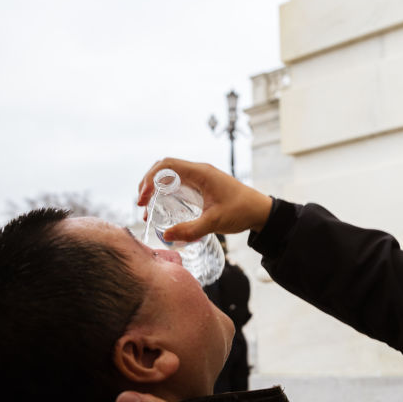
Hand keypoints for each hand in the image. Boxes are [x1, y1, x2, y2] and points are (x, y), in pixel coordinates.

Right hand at [136, 157, 273, 240]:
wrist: (261, 212)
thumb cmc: (242, 211)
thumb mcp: (215, 222)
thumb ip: (191, 230)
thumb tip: (166, 235)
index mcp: (201, 173)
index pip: (166, 166)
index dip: (149, 179)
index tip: (143, 199)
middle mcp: (199, 171)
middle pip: (165, 169)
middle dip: (149, 184)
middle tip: (141, 205)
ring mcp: (201, 178)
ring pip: (171, 177)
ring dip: (157, 190)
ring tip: (149, 211)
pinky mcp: (203, 187)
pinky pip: (180, 184)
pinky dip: (168, 194)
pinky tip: (164, 210)